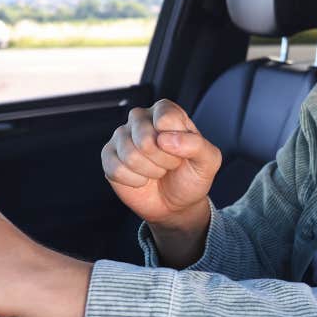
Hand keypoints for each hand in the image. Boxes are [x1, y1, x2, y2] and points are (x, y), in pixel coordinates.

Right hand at [102, 99, 221, 229]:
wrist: (176, 204)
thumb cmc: (191, 176)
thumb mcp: (208, 161)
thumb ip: (196, 145)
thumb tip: (164, 139)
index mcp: (166, 111)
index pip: (165, 119)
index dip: (177, 144)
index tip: (182, 152)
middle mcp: (141, 118)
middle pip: (145, 139)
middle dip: (163, 161)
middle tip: (170, 165)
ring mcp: (122, 136)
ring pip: (130, 155)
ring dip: (150, 172)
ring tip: (157, 172)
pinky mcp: (109, 156)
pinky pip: (116, 169)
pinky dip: (134, 181)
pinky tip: (142, 179)